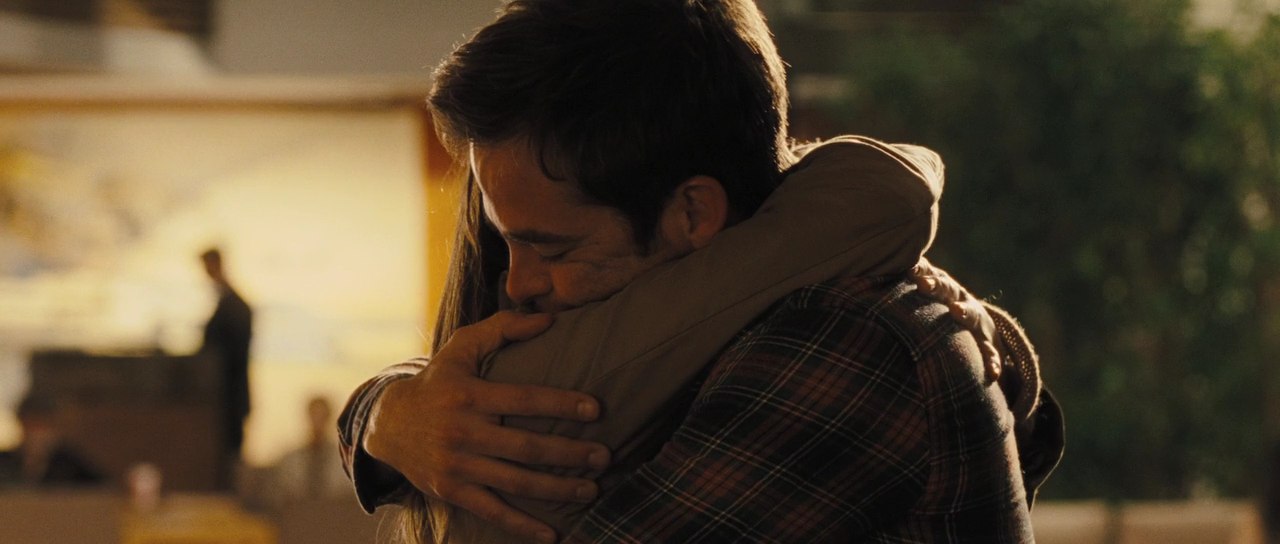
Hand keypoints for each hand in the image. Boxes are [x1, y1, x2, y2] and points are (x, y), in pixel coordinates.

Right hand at [365, 311, 610, 542]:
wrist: (388, 423)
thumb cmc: (438, 380)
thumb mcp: (461, 346)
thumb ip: (503, 327)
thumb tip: (549, 318)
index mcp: (470, 395)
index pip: (524, 399)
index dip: (561, 404)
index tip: (595, 409)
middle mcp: (462, 432)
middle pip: (525, 447)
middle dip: (569, 453)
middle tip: (604, 456)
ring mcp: (457, 466)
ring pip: (514, 482)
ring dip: (556, 489)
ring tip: (591, 489)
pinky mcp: (451, 491)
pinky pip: (492, 512)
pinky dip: (521, 525)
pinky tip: (551, 534)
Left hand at [910, 259, 1001, 381]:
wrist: (979, 329)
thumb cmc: (940, 310)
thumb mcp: (927, 298)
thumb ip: (906, 286)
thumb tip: (868, 272)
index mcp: (944, 289)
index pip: (931, 275)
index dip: (921, 271)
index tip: (908, 269)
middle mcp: (960, 300)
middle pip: (948, 290)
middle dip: (935, 286)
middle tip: (922, 283)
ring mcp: (976, 322)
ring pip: (971, 316)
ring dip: (964, 312)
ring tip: (956, 312)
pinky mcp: (988, 344)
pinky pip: (991, 353)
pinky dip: (992, 361)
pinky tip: (992, 373)